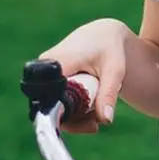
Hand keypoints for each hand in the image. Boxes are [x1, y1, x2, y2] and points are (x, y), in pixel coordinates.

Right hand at [39, 18, 129, 132]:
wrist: (104, 34)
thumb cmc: (110, 48)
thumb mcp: (115, 70)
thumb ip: (108, 94)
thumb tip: (106, 120)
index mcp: (57, 62)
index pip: (48, 96)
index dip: (61, 114)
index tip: (85, 123)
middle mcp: (44, 67)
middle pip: (49, 106)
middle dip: (73, 120)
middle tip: (95, 124)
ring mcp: (43, 74)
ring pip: (52, 107)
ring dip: (74, 117)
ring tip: (96, 117)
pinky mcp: (48, 80)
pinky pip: (55, 102)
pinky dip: (72, 110)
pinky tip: (89, 110)